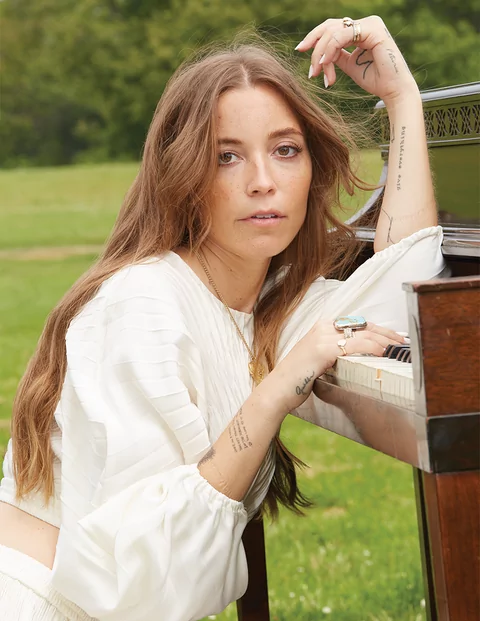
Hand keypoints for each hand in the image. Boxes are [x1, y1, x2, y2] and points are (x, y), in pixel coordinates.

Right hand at [270, 319, 405, 411]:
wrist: (277, 390)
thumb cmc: (298, 380)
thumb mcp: (319, 361)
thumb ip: (336, 354)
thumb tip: (358, 357)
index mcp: (321, 327)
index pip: (358, 324)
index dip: (379, 330)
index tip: (394, 338)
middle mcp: (322, 327)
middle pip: (364, 326)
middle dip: (387, 334)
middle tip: (403, 342)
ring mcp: (322, 337)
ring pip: (363, 334)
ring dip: (385, 341)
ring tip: (398, 350)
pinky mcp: (323, 349)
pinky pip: (355, 345)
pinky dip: (373, 348)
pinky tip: (384, 354)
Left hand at [295, 15, 417, 105]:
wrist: (393, 90)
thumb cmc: (375, 79)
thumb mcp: (349, 65)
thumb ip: (336, 55)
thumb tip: (319, 53)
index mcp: (361, 29)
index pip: (332, 27)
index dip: (314, 37)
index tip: (300, 50)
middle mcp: (366, 23)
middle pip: (330, 26)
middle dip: (314, 45)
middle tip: (309, 66)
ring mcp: (370, 23)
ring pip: (333, 32)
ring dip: (321, 54)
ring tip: (318, 73)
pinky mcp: (373, 29)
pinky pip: (341, 36)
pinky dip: (330, 50)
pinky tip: (324, 64)